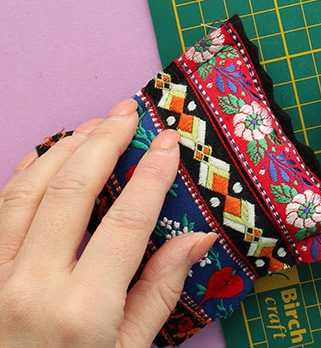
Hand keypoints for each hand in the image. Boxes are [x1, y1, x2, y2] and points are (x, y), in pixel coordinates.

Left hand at [0, 99, 215, 346]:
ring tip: (92, 126)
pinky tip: (42, 154)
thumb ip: (159, 293)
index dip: (152, 173)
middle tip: (126, 112)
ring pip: (27, 191)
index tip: (166, 141)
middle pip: (71, 190)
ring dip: (62, 149)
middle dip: (103, 141)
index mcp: (84, 308)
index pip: (128, 220)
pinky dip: (21, 175)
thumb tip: (197, 240)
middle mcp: (33, 286)